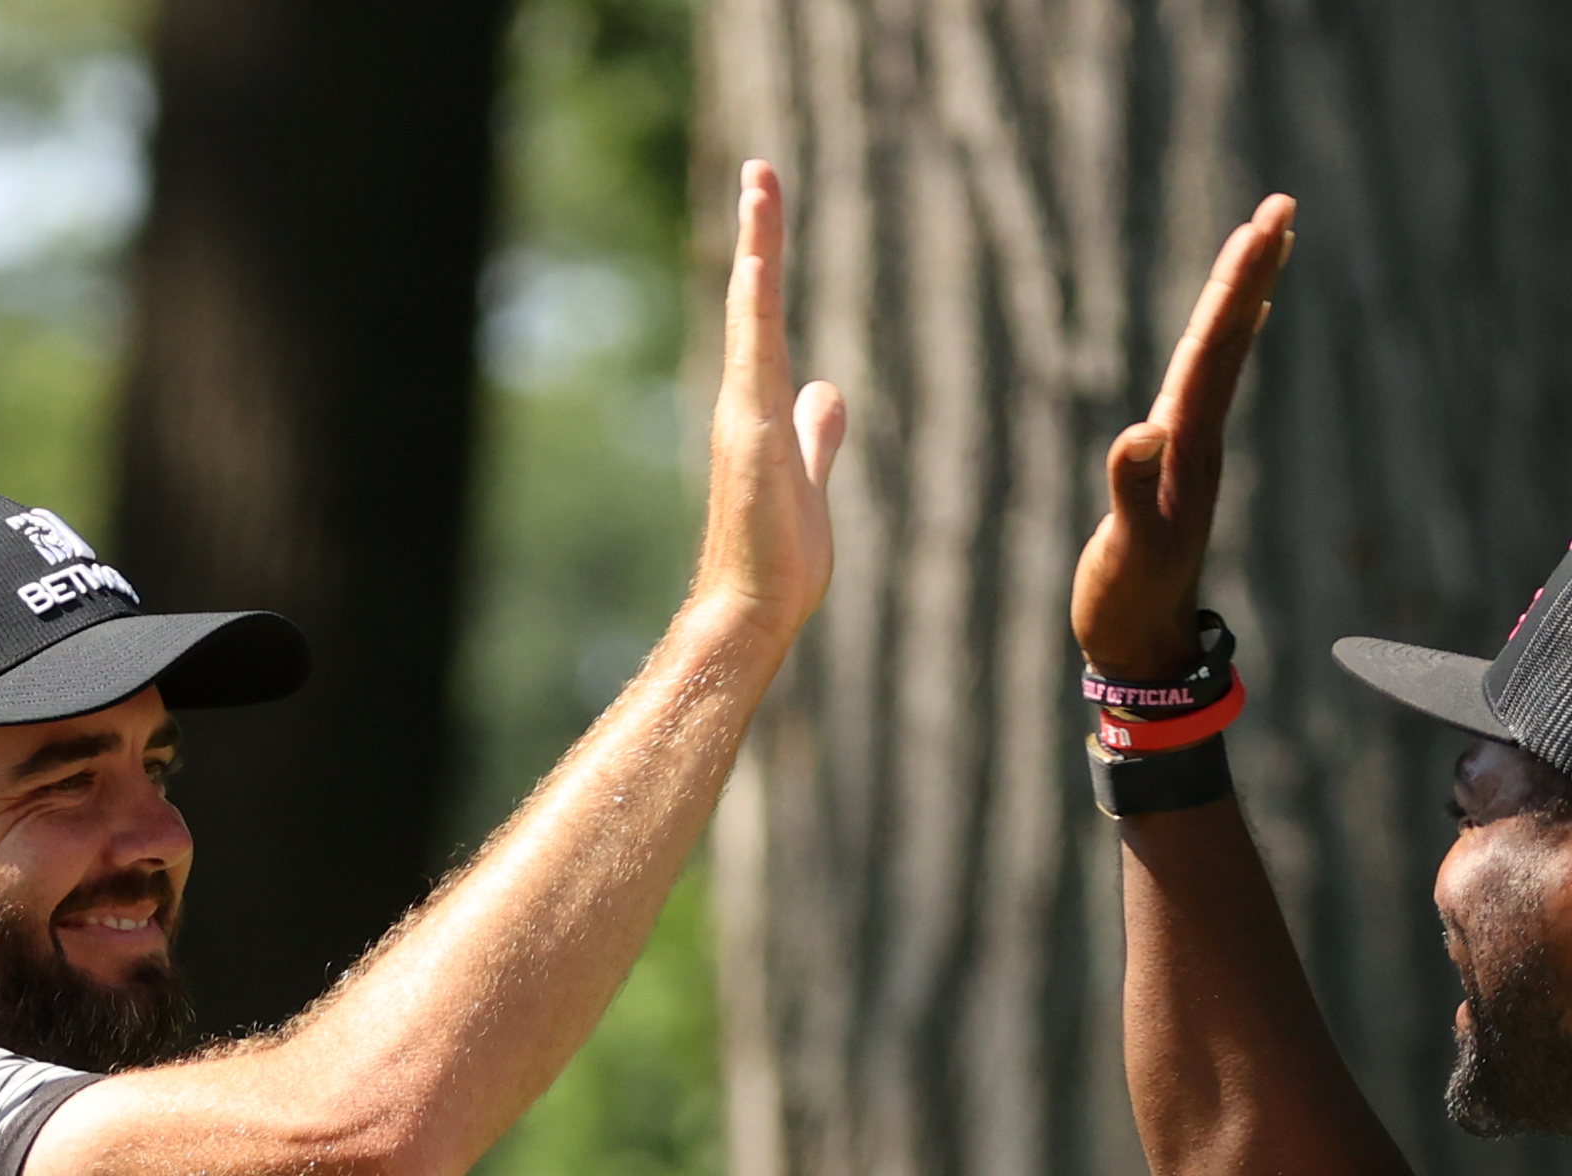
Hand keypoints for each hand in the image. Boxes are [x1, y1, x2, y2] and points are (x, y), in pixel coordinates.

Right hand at [692, 161, 847, 641]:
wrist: (751, 610)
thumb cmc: (777, 560)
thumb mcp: (809, 478)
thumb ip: (816, 434)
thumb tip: (829, 393)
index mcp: (761, 408)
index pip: (768, 322)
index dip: (770, 264)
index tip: (769, 209)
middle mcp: (745, 401)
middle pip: (753, 301)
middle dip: (760, 234)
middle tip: (761, 169)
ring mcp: (743, 414)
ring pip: (751, 314)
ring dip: (758, 245)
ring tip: (761, 180)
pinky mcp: (749, 434)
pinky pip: (753, 357)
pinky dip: (754, 305)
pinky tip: (759, 263)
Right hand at [1071, 194, 1295, 683]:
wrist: (1142, 652)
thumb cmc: (1128, 605)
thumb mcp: (1126, 551)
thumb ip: (1131, 494)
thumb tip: (1141, 435)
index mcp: (1187, 445)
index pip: (1216, 346)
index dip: (1238, 282)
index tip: (1266, 223)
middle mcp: (1197, 439)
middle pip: (1230, 338)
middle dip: (1253, 269)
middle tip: (1282, 205)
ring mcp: (1189, 451)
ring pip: (1222, 356)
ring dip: (1243, 297)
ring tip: (1265, 244)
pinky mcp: (1174, 465)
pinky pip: (1206, 387)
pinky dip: (1223, 346)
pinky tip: (1233, 329)